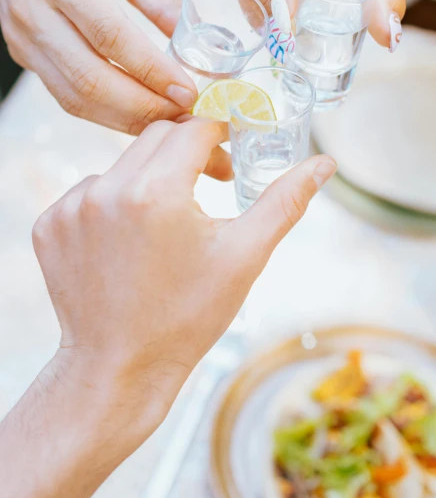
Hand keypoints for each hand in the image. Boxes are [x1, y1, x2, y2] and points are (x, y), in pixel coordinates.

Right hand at [0, 0, 196, 133]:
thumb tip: (194, 34)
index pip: (111, 37)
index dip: (152, 70)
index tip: (188, 90)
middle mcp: (35, 14)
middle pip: (91, 79)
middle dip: (144, 106)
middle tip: (184, 114)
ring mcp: (23, 39)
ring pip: (75, 98)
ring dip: (125, 119)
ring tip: (166, 120)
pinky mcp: (23, 55)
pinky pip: (64, 96)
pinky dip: (103, 113)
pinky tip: (134, 114)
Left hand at [32, 119, 335, 419]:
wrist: (118, 370)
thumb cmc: (186, 317)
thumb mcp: (244, 257)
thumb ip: (284, 201)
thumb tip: (324, 164)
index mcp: (157, 192)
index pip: (195, 127)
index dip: (221, 132)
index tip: (233, 148)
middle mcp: (106, 190)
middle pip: (158, 136)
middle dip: (189, 150)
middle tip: (213, 181)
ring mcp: (71, 207)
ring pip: (124, 162)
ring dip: (152, 176)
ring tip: (170, 222)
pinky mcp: (49, 224)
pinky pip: (90, 189)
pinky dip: (115, 201)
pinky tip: (131, 239)